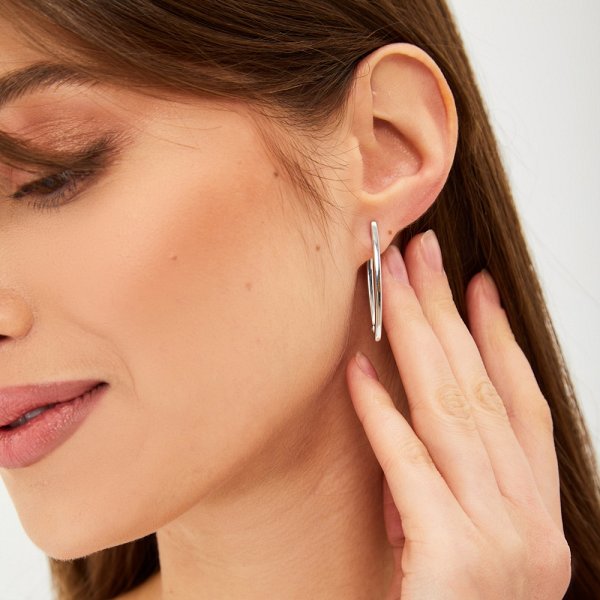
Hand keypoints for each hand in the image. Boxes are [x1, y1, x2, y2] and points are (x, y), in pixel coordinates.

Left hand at [346, 230, 570, 599]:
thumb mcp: (466, 546)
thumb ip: (452, 486)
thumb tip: (409, 415)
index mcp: (536, 514)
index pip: (522, 403)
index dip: (498, 338)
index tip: (475, 283)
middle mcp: (528, 519)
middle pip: (481, 390)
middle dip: (450, 313)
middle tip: (423, 252)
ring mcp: (498, 540)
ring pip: (451, 412)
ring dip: (416, 339)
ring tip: (392, 283)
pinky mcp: (454, 561)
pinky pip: (409, 468)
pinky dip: (382, 416)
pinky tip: (357, 371)